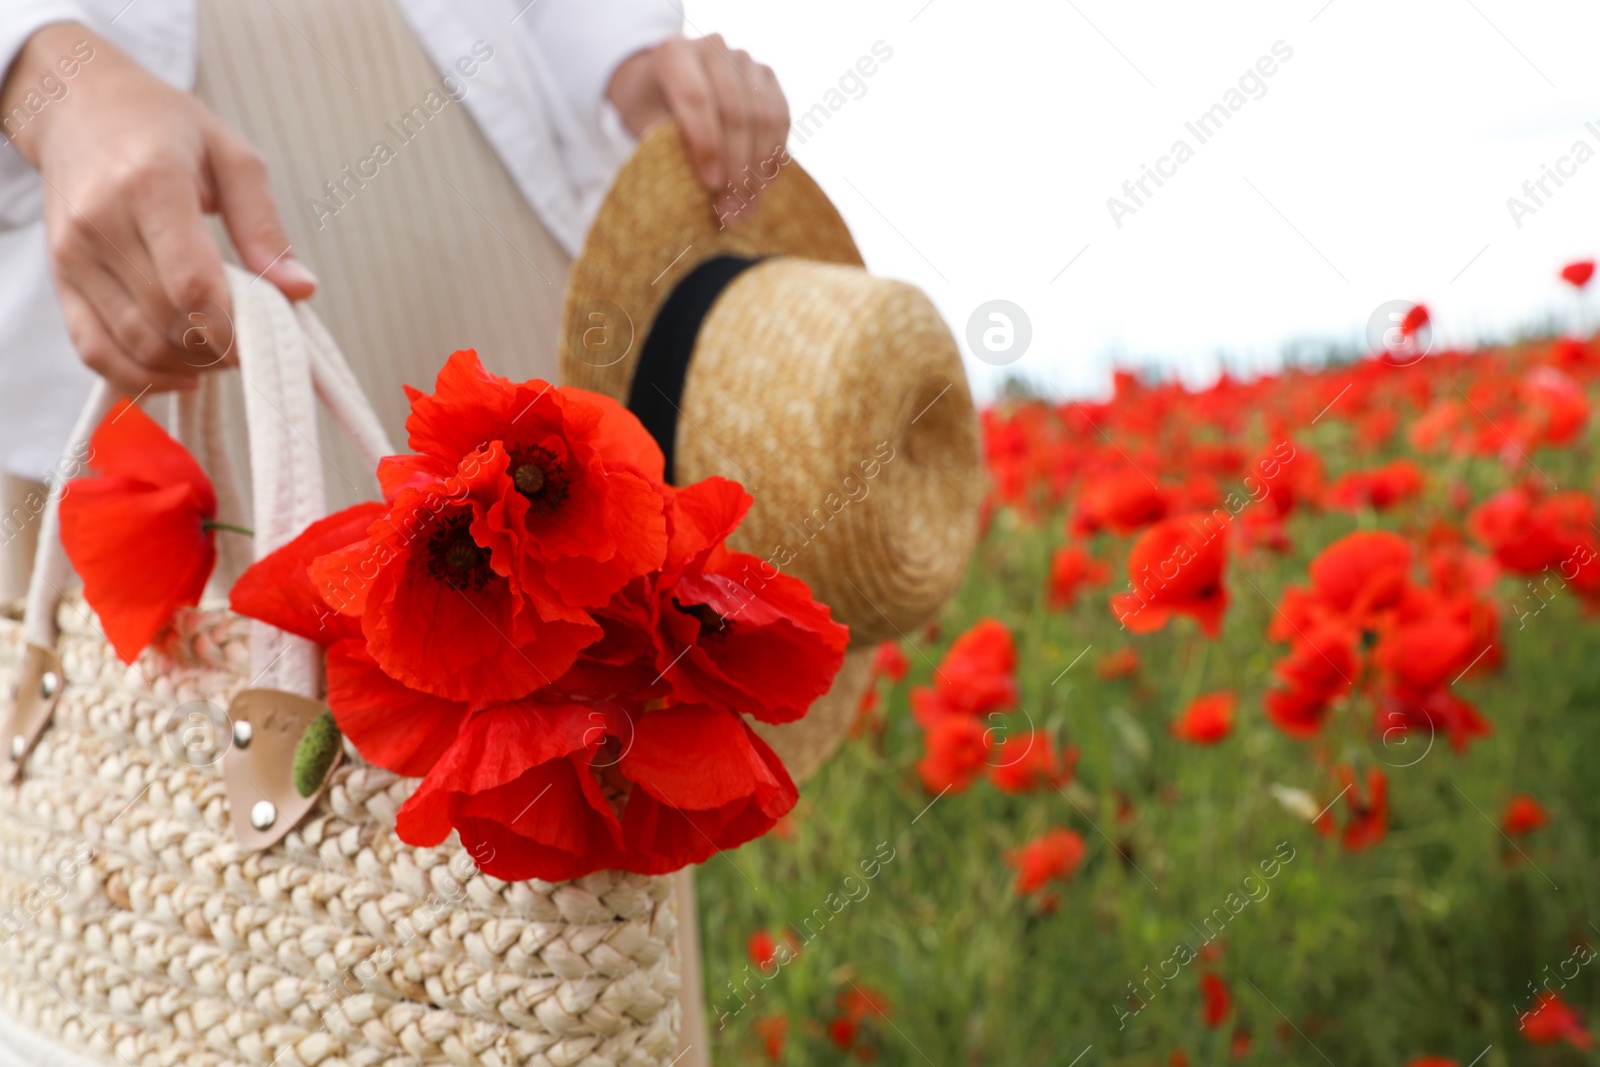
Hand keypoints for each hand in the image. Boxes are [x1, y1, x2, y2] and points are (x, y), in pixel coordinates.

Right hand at [1, 23, 314, 394]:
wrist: (79, 108)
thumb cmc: (164, 128)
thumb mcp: (232, 157)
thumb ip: (265, 226)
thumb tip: (302, 290)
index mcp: (149, 184)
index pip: (192, 284)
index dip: (233, 327)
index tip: (264, 338)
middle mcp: (101, 222)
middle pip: (167, 322)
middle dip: (219, 349)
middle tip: (252, 345)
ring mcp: (74, 254)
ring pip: (134, 343)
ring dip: (188, 365)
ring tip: (222, 351)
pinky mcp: (60, 277)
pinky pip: (94, 349)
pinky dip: (139, 377)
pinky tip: (181, 373)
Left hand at [608, 34, 789, 225]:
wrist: (665, 81)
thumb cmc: (649, 107)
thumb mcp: (641, 125)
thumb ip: (668, 149)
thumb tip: (715, 192)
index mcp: (674, 54)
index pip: (696, 99)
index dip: (707, 145)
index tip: (712, 185)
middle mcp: (713, 48)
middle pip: (735, 112)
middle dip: (736, 166)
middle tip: (732, 207)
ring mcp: (745, 59)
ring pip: (764, 117)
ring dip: (759, 167)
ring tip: (747, 205)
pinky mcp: (768, 75)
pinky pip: (781, 119)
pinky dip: (775, 156)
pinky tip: (763, 186)